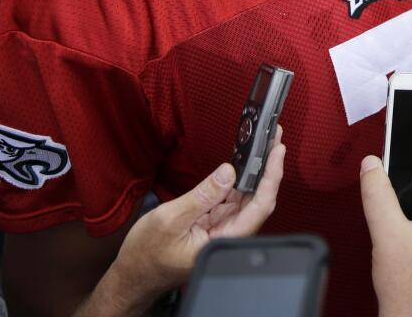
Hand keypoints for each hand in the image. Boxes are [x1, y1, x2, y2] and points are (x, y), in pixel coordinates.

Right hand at [110, 129, 284, 305]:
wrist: (134, 273)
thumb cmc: (147, 254)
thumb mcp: (170, 219)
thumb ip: (202, 196)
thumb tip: (228, 172)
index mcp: (224, 239)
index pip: (259, 207)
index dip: (271, 178)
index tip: (276, 152)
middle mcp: (229, 234)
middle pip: (258, 199)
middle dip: (268, 168)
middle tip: (273, 139)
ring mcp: (223, 227)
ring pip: (246, 197)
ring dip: (255, 172)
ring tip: (263, 145)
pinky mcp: (214, 221)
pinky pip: (231, 198)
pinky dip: (238, 179)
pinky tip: (244, 162)